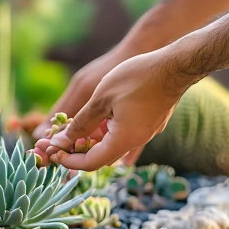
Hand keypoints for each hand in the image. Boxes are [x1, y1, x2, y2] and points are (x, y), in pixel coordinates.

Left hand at [34, 51, 189, 170]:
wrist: (176, 64)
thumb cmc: (138, 78)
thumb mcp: (100, 99)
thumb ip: (80, 123)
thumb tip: (61, 142)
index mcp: (122, 141)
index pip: (90, 163)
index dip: (68, 160)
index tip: (53, 151)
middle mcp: (135, 142)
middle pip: (99, 155)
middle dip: (75, 148)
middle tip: (55, 138)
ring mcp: (144, 133)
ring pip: (111, 143)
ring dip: (90, 137)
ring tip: (72, 123)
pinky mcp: (149, 123)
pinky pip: (123, 133)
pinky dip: (105, 129)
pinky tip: (94, 116)